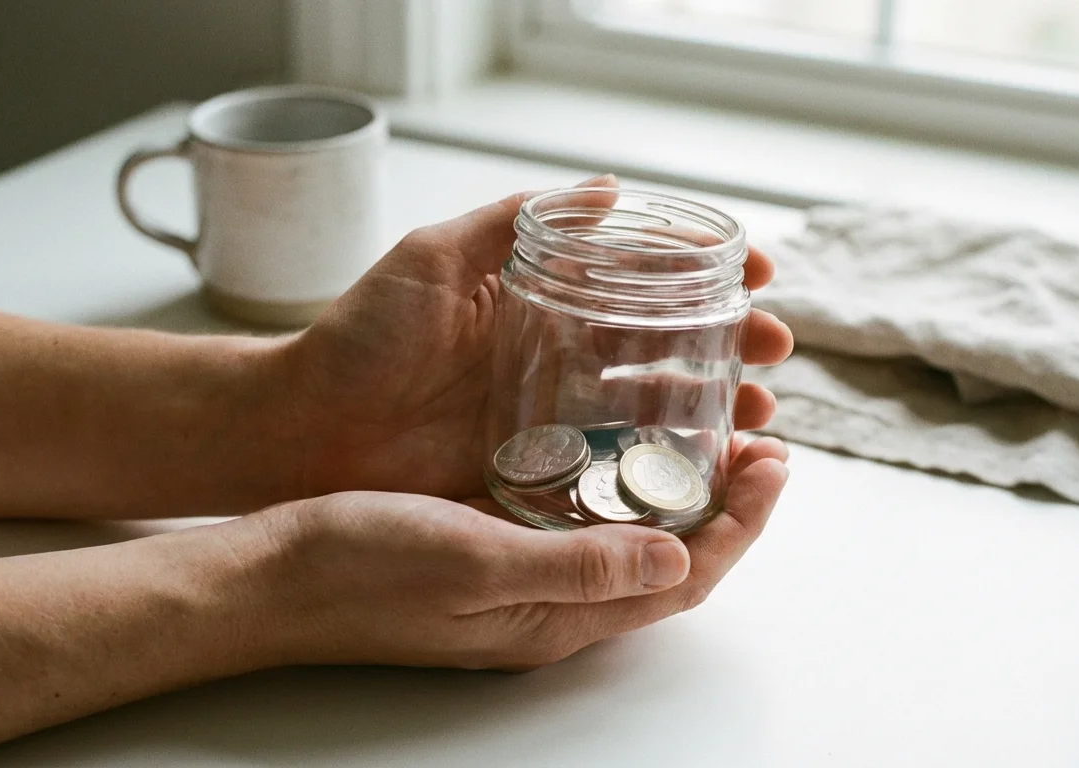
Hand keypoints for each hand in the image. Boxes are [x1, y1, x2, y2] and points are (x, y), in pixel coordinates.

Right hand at [243, 434, 788, 668]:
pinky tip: (620, 450)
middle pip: (672, 562)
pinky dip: (622, 488)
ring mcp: (525, 580)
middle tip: (763, 444)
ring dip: (682, 495)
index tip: (775, 464)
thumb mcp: (474, 562)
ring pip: (632, 541)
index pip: (685, 579)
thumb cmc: (361, 570)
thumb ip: (577, 565)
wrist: (274, 577)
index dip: (742, 525)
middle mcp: (553, 604)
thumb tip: (678, 556)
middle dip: (728, 507)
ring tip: (712, 438)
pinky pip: (585, 525)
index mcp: (558, 616)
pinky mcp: (496, 550)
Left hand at [268, 175, 793, 499]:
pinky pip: (614, 470)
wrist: (303, 429)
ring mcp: (550, 421)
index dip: (702, 275)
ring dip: (715, 405)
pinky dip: (665, 467)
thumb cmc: (358, 338)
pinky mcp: (536, 476)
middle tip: (775, 349)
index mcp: (540, 304)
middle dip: (729, 344)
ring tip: (758, 411)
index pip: (639, 283)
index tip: (758, 273)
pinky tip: (707, 465)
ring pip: (654, 411)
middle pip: (665, 349)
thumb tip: (607, 189)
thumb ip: (513, 221)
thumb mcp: (432, 258)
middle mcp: (557, 360)